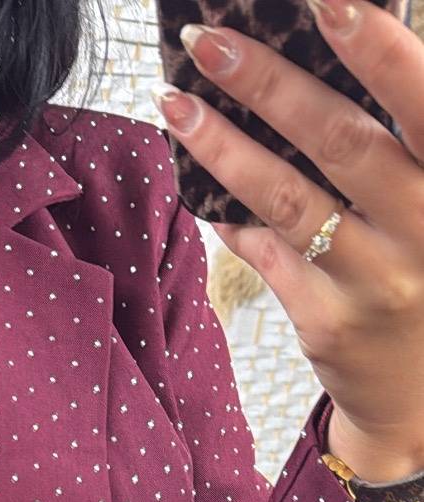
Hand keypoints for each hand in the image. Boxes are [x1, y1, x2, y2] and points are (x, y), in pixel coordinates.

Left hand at [153, 0, 423, 478]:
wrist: (423, 389)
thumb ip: (401, 137)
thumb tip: (335, 42)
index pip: (422, 101)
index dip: (378, 47)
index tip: (327, 0)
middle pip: (340, 140)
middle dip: (268, 82)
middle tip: (208, 39)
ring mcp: (375, 279)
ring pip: (288, 199)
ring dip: (223, 145)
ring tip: (175, 101)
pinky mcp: (328, 321)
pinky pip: (266, 255)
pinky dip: (229, 216)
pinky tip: (197, 185)